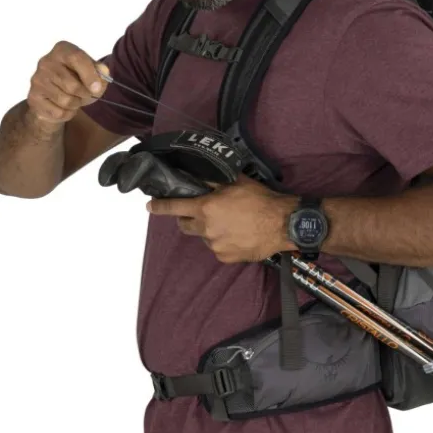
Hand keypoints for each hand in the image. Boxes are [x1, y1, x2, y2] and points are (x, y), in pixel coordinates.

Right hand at [26, 41, 108, 126]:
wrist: (56, 98)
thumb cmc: (79, 82)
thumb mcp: (94, 75)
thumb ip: (101, 72)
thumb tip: (103, 71)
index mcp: (62, 50)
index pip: (76, 58)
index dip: (90, 75)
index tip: (97, 88)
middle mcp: (46, 62)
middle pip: (72, 85)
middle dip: (85, 94)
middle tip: (86, 94)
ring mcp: (37, 80)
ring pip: (65, 100)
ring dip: (76, 104)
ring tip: (75, 99)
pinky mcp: (33, 98)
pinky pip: (58, 112)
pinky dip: (67, 114)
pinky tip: (64, 107)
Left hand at [146, 175, 297, 262]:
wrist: (282, 224)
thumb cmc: (261, 200)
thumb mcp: (236, 182)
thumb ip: (212, 180)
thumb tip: (196, 175)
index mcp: (205, 208)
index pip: (173, 207)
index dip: (159, 206)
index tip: (150, 206)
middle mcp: (206, 229)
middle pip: (185, 225)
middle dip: (188, 218)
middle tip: (203, 212)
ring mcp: (215, 245)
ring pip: (203, 236)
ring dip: (209, 230)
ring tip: (229, 223)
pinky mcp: (225, 257)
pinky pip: (217, 248)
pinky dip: (222, 241)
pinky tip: (237, 234)